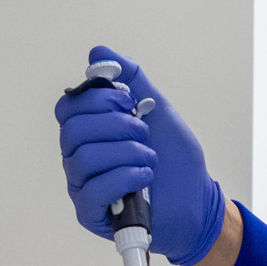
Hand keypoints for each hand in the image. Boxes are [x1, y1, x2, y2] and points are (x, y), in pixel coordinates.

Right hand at [54, 46, 226, 265]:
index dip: (98, 99)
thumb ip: (131, 78)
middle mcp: (78, 157)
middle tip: (144, 132)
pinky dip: (126, 176)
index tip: (130, 101)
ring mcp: (82, 186)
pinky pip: (94, 189)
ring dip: (127, 152)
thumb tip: (97, 51)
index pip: (68, 107)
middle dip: (116, 125)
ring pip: (85, 157)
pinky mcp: (91, 213)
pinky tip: (146, 176)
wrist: (198, 201)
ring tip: (150, 158)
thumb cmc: (175, 159)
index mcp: (89, 132)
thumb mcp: (158, 109)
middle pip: (72, 130)